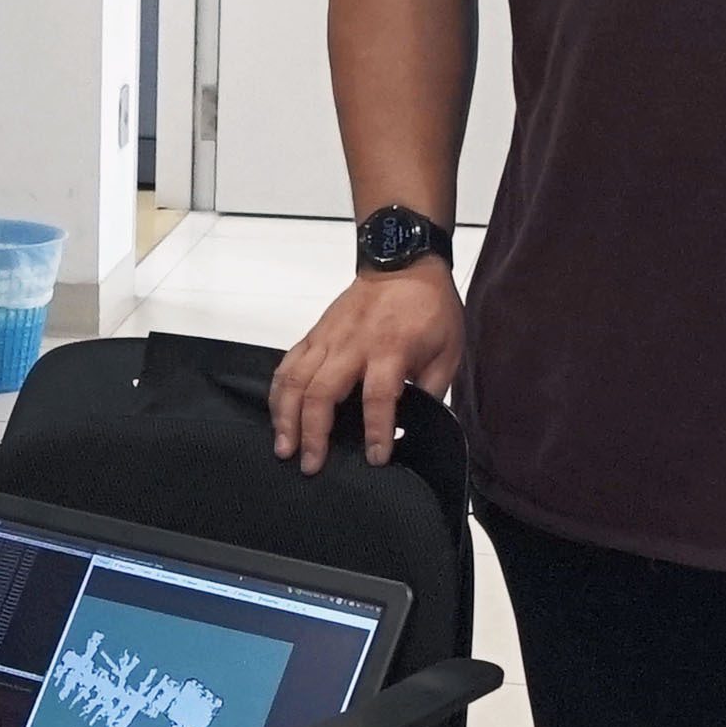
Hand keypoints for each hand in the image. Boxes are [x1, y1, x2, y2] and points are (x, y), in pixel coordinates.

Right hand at [273, 262, 463, 470]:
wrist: (401, 261)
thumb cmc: (429, 307)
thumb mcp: (448, 348)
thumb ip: (432, 388)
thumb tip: (418, 425)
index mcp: (390, 348)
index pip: (378, 396)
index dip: (376, 430)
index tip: (375, 458)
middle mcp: (352, 344)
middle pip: (322, 392)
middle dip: (313, 433)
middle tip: (312, 465)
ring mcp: (327, 338)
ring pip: (295, 380)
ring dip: (286, 417)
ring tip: (284, 448)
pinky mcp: (313, 334)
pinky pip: (287, 365)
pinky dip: (277, 393)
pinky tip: (277, 417)